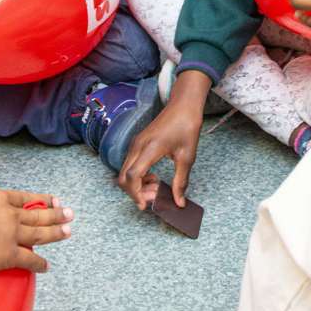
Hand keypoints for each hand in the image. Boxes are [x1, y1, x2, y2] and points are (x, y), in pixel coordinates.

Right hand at [0, 186, 72, 275]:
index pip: (25, 198)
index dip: (41, 200)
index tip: (53, 200)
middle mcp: (9, 215)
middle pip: (38, 214)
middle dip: (56, 214)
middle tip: (69, 214)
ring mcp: (11, 235)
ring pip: (39, 233)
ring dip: (56, 233)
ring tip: (68, 231)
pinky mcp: (9, 255)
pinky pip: (29, 260)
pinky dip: (39, 264)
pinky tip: (46, 266)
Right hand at [117, 74, 207, 208]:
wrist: (183, 105)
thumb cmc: (186, 126)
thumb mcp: (187, 157)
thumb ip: (181, 181)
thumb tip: (179, 202)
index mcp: (149, 148)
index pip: (132, 176)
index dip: (136, 194)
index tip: (146, 205)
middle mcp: (137, 146)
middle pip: (123, 177)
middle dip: (135, 192)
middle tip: (154, 198)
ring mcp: (136, 144)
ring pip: (125, 172)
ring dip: (136, 185)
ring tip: (156, 188)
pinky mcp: (137, 143)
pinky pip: (130, 164)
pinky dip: (137, 176)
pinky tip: (153, 178)